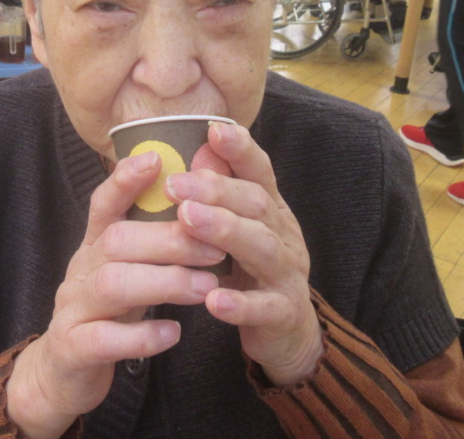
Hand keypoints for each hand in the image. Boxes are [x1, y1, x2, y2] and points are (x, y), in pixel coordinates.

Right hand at [6, 151, 224, 437]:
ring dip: (164, 282)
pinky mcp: (72, 350)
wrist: (63, 374)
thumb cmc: (108, 312)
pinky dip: (140, 335)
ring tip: (206, 287)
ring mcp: (72, 310)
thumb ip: (153, 238)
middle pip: (117, 240)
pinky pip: (103, 339)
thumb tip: (195, 194)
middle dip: (170, 239)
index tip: (155, 159)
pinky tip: (173, 332)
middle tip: (218, 247)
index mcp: (94, 247)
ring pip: (112, 285)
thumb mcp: (127, 270)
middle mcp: (80, 270)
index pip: (103, 204)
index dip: (125, 180)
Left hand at [167, 122, 323, 385]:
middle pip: (256, 204)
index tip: (213, 129)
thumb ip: (222, 193)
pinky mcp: (284, 314)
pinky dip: (240, 304)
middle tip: (175, 183)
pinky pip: (265, 308)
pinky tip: (213, 299)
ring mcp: (288, 275)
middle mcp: (284, 236)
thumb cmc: (251, 272)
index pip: (260, 173)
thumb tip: (200, 149)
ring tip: (188, 220)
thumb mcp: (237, 229)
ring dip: (224, 231)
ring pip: (262, 248)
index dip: (241, 150)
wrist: (287, 334)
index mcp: (271, 211)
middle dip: (216, 190)